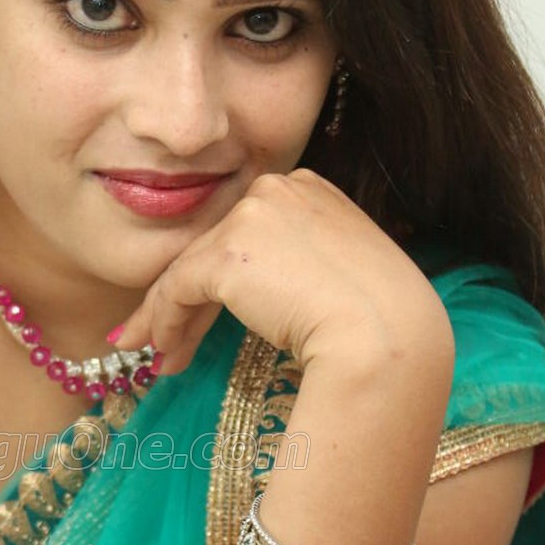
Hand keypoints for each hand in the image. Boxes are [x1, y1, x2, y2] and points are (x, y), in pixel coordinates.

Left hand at [114, 169, 450, 376]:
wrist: (386, 334)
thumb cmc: (382, 317)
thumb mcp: (342, 270)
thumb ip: (301, 262)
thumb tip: (267, 293)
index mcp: (308, 187)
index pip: (246, 232)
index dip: (220, 277)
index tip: (206, 312)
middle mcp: (276, 189)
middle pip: (214, 247)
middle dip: (187, 298)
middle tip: (167, 338)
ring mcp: (249, 217)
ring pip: (189, 269)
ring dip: (168, 318)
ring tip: (157, 356)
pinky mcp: (225, 255)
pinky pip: (177, 289)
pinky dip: (163, 323)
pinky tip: (163, 354)